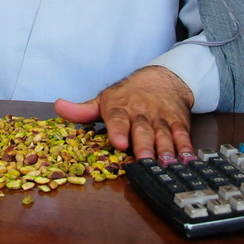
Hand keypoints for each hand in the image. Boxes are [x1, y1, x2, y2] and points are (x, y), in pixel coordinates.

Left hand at [53, 65, 194, 159]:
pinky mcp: (178, 122)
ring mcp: (161, 118)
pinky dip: (185, 147)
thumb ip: (81, 110)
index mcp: (120, 108)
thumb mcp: (103, 100)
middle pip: (142, 131)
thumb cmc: (128, 95)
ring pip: (163, 135)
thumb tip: (58, 107)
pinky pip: (182, 135)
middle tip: (143, 160)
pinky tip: (185, 158)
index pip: (117, 119)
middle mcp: (141, 113)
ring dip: (165, 150)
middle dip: (143, 146)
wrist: (162, 79)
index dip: (118, 131)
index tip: (119, 142)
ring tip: (165, 164)